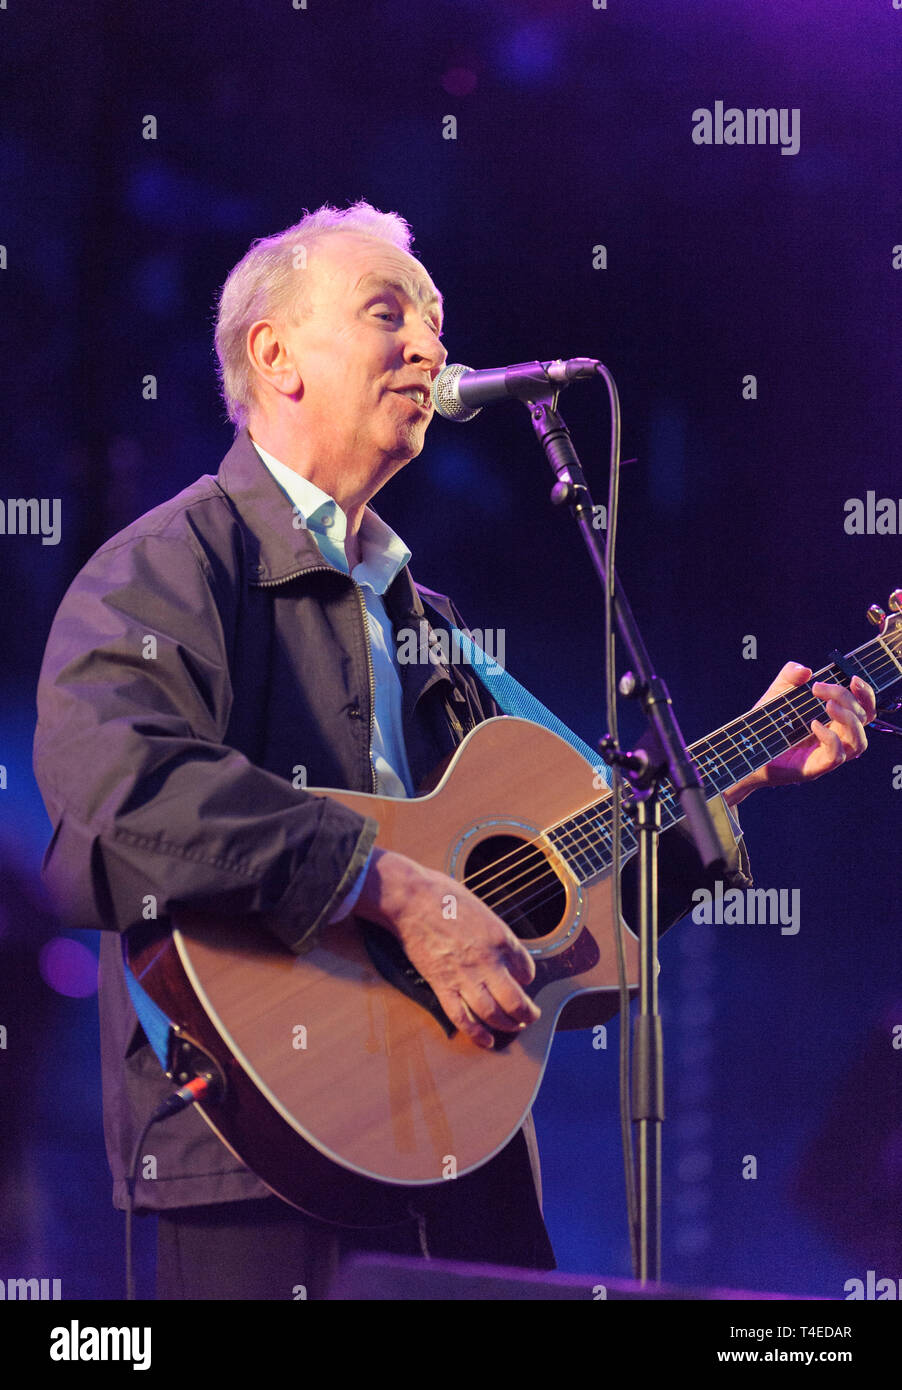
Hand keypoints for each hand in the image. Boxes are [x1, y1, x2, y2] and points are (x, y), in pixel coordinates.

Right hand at [355, 848, 540, 1048]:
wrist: (412, 899)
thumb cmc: (445, 896)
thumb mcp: (483, 909)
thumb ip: (496, 933)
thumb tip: (504, 949)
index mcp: (501, 938)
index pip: (527, 969)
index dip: (528, 978)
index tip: (522, 981)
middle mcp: (488, 961)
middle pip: (516, 1000)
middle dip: (527, 1014)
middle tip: (530, 1017)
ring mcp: (465, 976)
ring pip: (493, 1013)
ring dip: (507, 1026)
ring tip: (514, 1028)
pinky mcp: (442, 985)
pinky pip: (462, 1017)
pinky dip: (477, 1034)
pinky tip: (487, 1041)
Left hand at [725, 662, 875, 805]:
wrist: (745, 749)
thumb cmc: (767, 723)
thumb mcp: (777, 692)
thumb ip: (790, 675)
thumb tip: (806, 670)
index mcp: (835, 719)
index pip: (864, 708)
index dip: (865, 693)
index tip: (852, 679)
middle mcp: (837, 737)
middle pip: (863, 719)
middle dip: (847, 698)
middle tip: (819, 688)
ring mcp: (827, 754)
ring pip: (859, 741)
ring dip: (849, 719)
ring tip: (828, 705)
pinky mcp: (816, 768)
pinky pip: (837, 756)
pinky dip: (830, 738)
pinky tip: (814, 724)